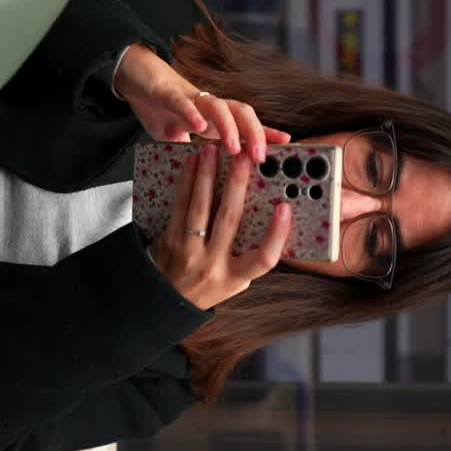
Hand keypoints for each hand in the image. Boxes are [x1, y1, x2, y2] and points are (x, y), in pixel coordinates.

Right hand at [114, 44, 289, 160]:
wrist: (131, 73)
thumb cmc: (155, 103)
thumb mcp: (172, 135)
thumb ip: (187, 150)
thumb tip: (196, 172)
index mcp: (209, 118)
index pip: (244, 125)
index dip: (265, 133)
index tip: (286, 144)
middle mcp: (205, 106)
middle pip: (241, 112)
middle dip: (255, 133)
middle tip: (261, 157)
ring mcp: (187, 98)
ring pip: (218, 107)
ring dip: (229, 127)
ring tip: (233, 148)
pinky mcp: (165, 92)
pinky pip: (182, 102)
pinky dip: (192, 114)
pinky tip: (197, 128)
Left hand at [151, 144, 292, 309]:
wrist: (164, 300)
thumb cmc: (208, 284)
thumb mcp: (235, 279)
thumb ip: (250, 254)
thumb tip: (273, 214)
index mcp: (236, 276)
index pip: (264, 258)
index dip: (277, 234)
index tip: (285, 208)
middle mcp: (213, 265)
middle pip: (229, 220)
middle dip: (238, 185)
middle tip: (245, 158)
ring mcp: (189, 252)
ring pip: (200, 208)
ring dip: (207, 176)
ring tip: (213, 150)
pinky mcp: (169, 240)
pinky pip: (179, 206)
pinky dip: (187, 182)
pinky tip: (192, 163)